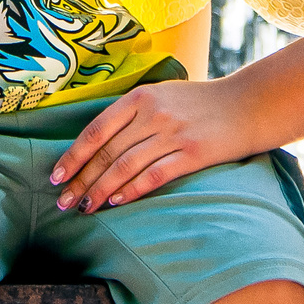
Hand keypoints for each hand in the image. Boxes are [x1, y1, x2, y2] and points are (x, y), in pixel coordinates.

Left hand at [50, 78, 260, 212]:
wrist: (248, 104)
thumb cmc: (200, 103)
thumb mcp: (162, 95)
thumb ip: (132, 113)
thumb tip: (96, 144)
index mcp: (141, 96)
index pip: (96, 130)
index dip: (73, 156)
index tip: (56, 177)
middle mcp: (154, 113)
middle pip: (107, 152)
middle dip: (81, 180)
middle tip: (63, 202)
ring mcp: (174, 133)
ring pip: (126, 166)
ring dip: (101, 190)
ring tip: (86, 208)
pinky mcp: (193, 153)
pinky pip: (155, 175)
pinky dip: (133, 190)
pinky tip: (118, 202)